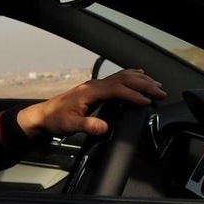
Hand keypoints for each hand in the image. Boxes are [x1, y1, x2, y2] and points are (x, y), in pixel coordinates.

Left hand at [16, 68, 166, 138]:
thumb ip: (87, 126)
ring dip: (140, 79)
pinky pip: (116, 79)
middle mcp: (93, 85)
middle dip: (144, 84)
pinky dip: (130, 77)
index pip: (117, 89)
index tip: (148, 101)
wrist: (43, 116)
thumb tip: (104, 127)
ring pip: (121, 76)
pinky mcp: (94, 89)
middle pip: (123, 79)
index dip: (133, 94)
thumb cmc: (55, 120)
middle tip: (161, 92)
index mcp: (89, 91)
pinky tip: (138, 76)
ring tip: (156, 84)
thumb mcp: (70, 126)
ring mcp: (94, 85)